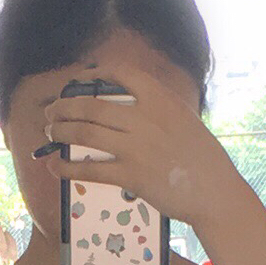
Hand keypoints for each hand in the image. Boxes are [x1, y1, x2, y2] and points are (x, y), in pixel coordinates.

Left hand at [38, 68, 236, 232]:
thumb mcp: (184, 118)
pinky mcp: (131, 176)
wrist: (214, 191)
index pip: (119, 73)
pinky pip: (90, 170)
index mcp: (160, 99)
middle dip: (64, 106)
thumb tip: (126, 106)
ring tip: (50, 133)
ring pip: (85, 133)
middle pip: (91, 105)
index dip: (92, 74)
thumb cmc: (203, 156)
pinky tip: (55, 167)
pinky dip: (67, 168)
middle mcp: (145, 118)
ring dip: (60, 132)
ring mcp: (136, 147)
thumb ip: (156, 108)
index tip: (78, 80)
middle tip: (52, 111)